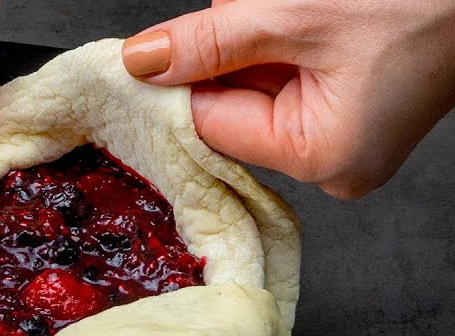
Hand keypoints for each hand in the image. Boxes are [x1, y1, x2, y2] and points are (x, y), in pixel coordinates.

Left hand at [123, 0, 454, 198]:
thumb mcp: (298, 15)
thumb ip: (208, 43)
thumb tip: (141, 62)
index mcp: (322, 156)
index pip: (210, 125)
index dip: (183, 78)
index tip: (160, 45)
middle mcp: (334, 160)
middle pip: (233, 102)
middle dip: (231, 47)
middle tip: (261, 8)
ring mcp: (346, 131)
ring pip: (258, 78)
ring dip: (259, 32)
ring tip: (303, 7)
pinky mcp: (353, 100)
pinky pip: (291, 68)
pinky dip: (284, 33)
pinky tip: (307, 10)